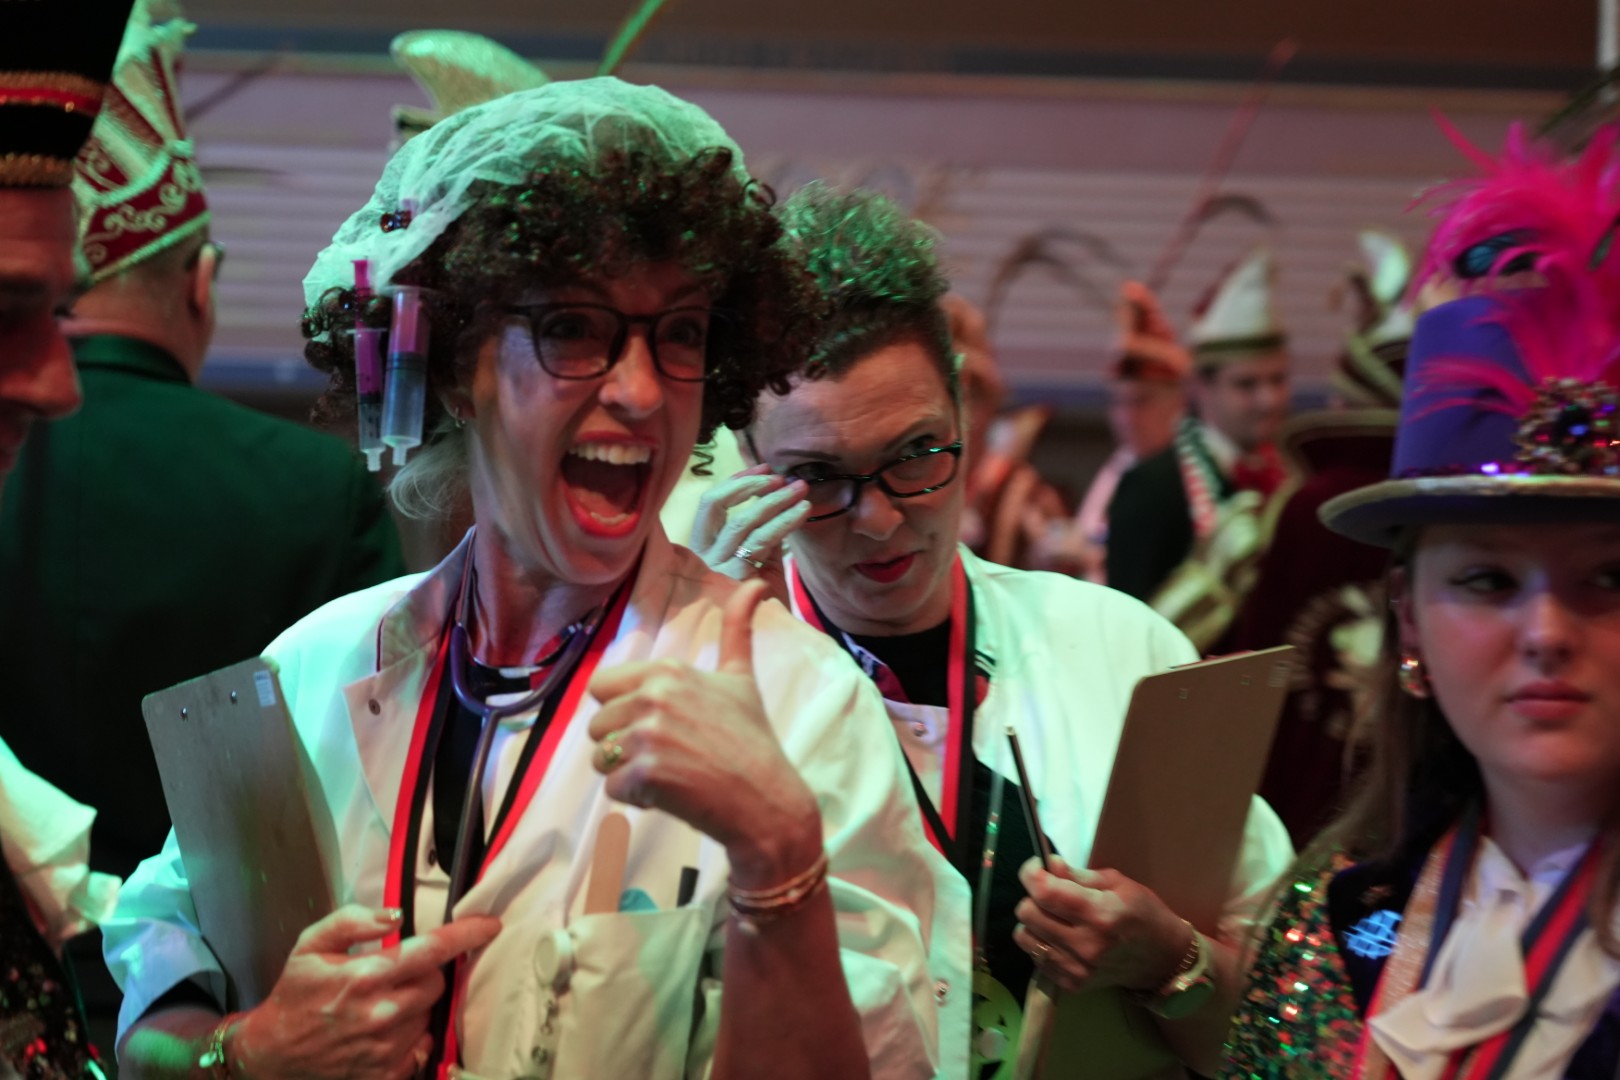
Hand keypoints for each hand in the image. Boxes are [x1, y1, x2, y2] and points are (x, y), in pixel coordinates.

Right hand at [231, 905, 500, 1079]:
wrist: (272, 1053)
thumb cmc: (295, 994)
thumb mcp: (311, 944)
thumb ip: (353, 920)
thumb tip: (395, 914)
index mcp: (365, 975)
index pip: (432, 950)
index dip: (466, 934)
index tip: (490, 925)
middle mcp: (381, 1013)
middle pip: (437, 983)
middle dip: (426, 973)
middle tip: (398, 974)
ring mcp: (385, 1048)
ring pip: (430, 1014)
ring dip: (417, 1005)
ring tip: (385, 1003)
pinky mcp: (385, 1074)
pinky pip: (421, 1046)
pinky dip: (411, 1035)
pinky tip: (387, 1030)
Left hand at [587, 579, 821, 887]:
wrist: (767, 800)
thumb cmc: (752, 740)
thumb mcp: (741, 678)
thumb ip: (738, 629)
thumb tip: (757, 584)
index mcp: (668, 671)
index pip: (601, 687)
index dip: (622, 711)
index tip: (659, 725)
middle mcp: (654, 696)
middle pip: (597, 726)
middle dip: (623, 746)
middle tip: (670, 756)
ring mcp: (648, 734)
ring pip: (601, 758)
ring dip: (627, 773)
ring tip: (670, 774)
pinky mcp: (645, 772)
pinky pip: (612, 789)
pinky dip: (636, 798)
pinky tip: (672, 794)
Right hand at [689, 464, 809, 596]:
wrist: (769, 642)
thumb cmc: (761, 604)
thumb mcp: (758, 562)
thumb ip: (761, 534)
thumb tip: (776, 500)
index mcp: (699, 548)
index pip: (708, 504)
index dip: (735, 482)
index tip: (763, 468)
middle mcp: (700, 556)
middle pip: (715, 504)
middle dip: (752, 485)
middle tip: (784, 478)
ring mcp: (714, 568)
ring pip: (741, 521)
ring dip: (775, 501)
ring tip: (801, 491)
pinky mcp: (735, 579)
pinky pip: (762, 540)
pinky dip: (785, 522)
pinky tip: (802, 513)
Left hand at [1011, 856, 1191, 994]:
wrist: (1162, 959)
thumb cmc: (1143, 913)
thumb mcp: (1118, 883)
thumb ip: (1078, 875)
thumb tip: (1048, 864)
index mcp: (1100, 915)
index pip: (1045, 892)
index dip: (1031, 874)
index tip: (1036, 867)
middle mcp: (1085, 945)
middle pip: (1027, 913)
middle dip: (1033, 896)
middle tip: (1050, 892)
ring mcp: (1077, 969)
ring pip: (1024, 936)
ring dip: (1033, 921)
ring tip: (1054, 916)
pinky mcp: (1072, 984)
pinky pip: (1035, 957)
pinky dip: (1042, 942)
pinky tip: (1061, 936)